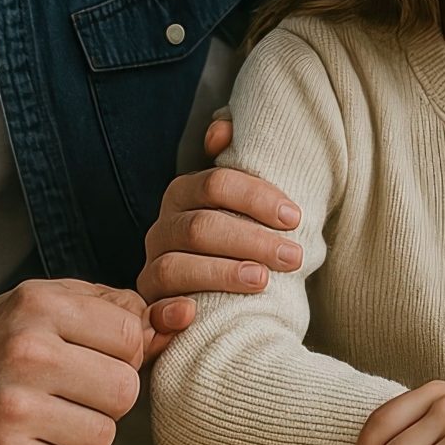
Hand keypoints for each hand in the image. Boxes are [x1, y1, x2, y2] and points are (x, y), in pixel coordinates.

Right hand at [0, 280, 179, 444]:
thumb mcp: (39, 305)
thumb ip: (110, 307)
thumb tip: (179, 318)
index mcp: (38, 308)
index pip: (132, 334)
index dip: (120, 352)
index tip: (88, 358)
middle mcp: (24, 355)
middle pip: (125, 390)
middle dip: (106, 398)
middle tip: (69, 395)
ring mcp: (10, 411)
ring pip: (103, 436)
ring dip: (82, 435)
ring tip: (45, 420)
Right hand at [135, 112, 304, 314]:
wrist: (224, 298)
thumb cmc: (243, 241)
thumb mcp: (245, 202)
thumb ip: (237, 162)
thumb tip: (222, 129)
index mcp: (185, 195)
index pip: (215, 184)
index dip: (257, 198)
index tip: (295, 218)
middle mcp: (162, 229)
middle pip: (200, 227)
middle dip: (252, 240)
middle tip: (294, 257)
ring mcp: (152, 269)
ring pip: (176, 267)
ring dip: (222, 273)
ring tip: (263, 281)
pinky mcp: (149, 308)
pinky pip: (150, 311)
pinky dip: (169, 313)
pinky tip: (193, 315)